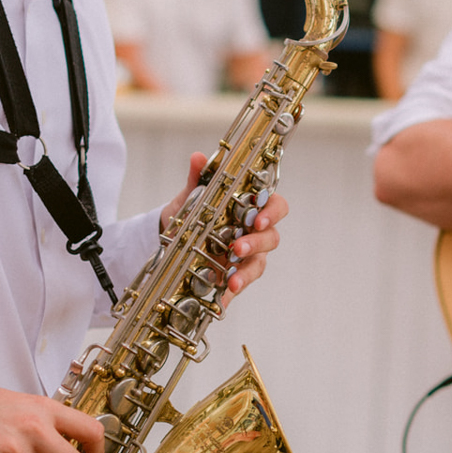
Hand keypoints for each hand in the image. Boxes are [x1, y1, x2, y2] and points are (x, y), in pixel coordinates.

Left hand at [160, 151, 288, 302]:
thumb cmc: (194, 211)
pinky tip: (224, 295)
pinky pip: (241, 283)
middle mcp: (255, 232)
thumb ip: (198, 177)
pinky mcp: (236, 274)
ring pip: (259, 263)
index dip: (273, 213)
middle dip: (257, 243)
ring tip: (231, 279)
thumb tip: (197, 157)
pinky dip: (233, 289)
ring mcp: (248, 255)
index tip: (259, 218)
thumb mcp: (192, 195)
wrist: (175, 236)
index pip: (276, 206)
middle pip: (271, 238)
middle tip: (238, 248)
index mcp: (253, 208)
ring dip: (247, 271)